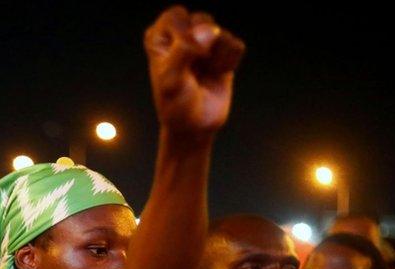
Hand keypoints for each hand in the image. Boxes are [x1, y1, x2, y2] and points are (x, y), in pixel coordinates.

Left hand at [145, 6, 244, 134]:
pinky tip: (217, 75)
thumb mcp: (171, 81)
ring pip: (221, 32)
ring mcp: (204, 41)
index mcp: (159, 37)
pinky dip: (229, 63)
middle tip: (195, 68)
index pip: (175, 15)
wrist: (194, 127)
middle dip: (202, 46)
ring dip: (215, 58)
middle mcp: (180, 34)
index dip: (184, 35)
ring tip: (205, 74)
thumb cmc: (175, 105)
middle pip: (201, 19)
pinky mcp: (224, 51)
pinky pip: (235, 45)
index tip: (184, 58)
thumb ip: (184, 52)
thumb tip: (209, 30)